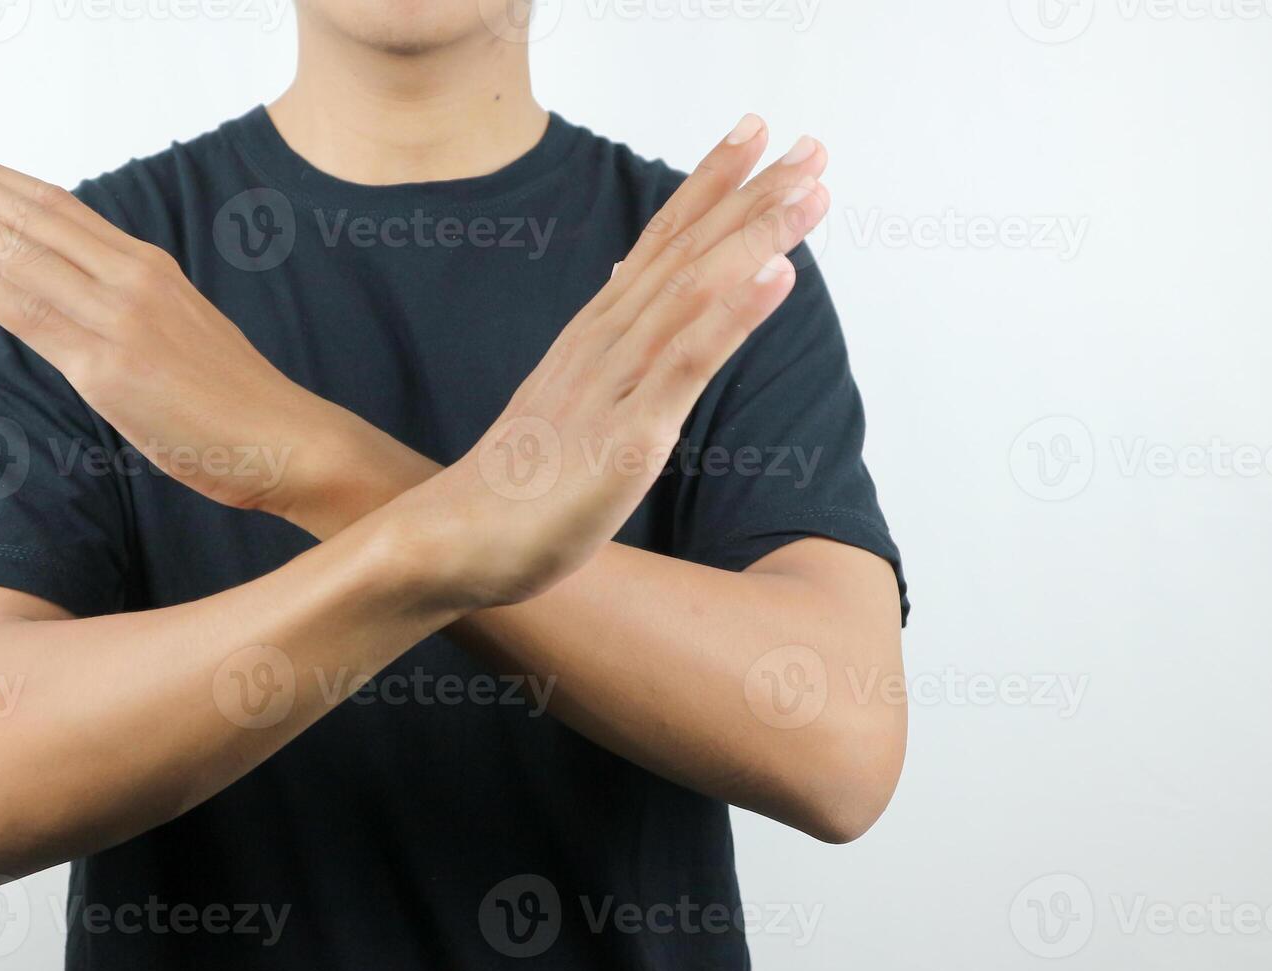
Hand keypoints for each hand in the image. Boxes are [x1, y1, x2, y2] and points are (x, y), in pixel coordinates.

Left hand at [0, 135, 351, 514]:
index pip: (60, 208)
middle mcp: (132, 280)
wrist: (284, 438)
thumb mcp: (180, 328)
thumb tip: (77, 301)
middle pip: (35, 215)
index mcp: (149, 267)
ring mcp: (119, 321)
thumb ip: (128, 307)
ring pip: (25, 254)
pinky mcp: (109, 370)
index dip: (0, 178)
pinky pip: (32, 316)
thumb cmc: (233, 398)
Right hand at [386, 114, 830, 608]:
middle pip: (686, 251)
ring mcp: (614, 384)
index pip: (660, 241)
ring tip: (811, 191)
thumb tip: (626, 289)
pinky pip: (686, 363)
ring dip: (756, 236)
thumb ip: (603, 346)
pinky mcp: (627, 435)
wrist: (459, 537)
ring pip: (694, 291)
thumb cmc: (517, 479)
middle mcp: (604, 342)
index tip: (757, 133)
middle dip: (752, 194)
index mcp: (594, 333)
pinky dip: (734, 314)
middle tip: (812, 147)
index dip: (710, 184)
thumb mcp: (567, 397)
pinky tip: (779, 276)